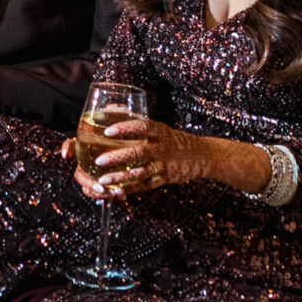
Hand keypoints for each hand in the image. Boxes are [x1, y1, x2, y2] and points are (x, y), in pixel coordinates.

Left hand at [76, 116, 214, 196]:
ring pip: (140, 173)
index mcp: (160, 132)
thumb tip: (107, 109)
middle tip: (98, 160)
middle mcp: (162, 148)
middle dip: (117, 157)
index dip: (125, 128)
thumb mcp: (159, 127)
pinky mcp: (163, 180)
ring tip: (102, 180)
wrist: (202, 156)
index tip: (107, 131)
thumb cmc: (173, 139)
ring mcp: (163, 166)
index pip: (143, 126)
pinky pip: (143, 186)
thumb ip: (135, 120)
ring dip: (120, 177)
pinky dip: (128, 189)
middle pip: (139, 152)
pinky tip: (113, 191)